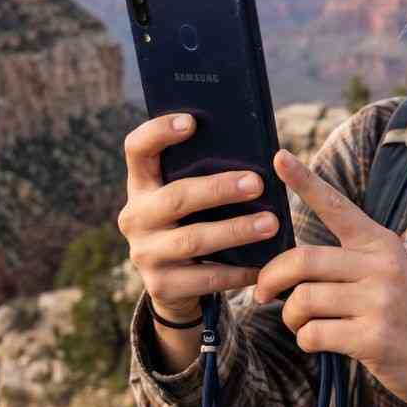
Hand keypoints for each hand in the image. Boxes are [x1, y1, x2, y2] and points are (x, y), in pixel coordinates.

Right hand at [118, 114, 279, 322]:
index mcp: (141, 184)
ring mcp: (144, 253)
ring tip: (271, 223)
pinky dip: (238, 271)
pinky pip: (205, 277)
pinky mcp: (161, 286)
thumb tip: (256, 154)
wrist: (173, 284)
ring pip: (193, 239)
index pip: (137, 149)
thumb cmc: (193, 222)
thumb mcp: (190, 198)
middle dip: (219, 189)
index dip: (159, 132)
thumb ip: (204, 175)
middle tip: (257, 183)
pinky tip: (264, 264)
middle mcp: (135, 216)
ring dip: (235, 230)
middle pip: (176, 197)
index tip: (192, 121)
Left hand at [254, 150, 406, 406]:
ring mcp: (380, 301)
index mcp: (381, 243)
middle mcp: (382, 265)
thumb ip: (351, 260)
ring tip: (300, 323)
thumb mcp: (391, 273)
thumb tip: (291, 263)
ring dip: (290, 316)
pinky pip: (313, 333)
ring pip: (303, 299)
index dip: (304, 181)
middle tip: (261, 292)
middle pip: (303, 259)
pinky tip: (320, 342)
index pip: (337, 205)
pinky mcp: (374, 337)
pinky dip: (305, 340)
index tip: (278, 157)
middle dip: (271, 278)